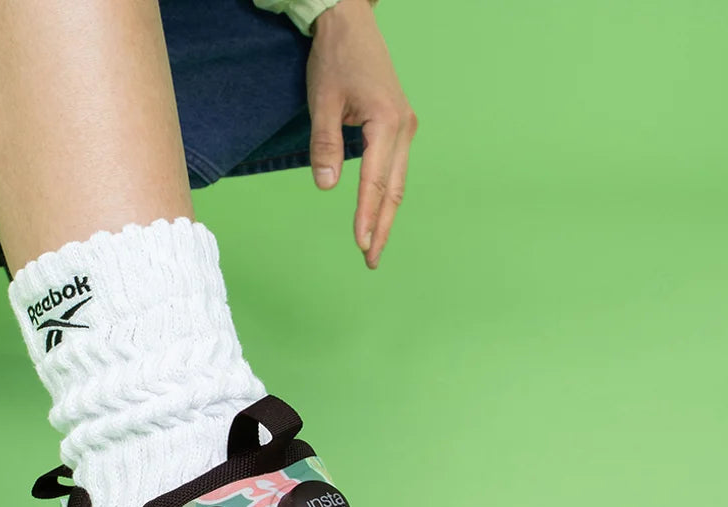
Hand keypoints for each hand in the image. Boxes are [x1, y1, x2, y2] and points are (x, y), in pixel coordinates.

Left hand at [306, 0, 417, 268]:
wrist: (350, 23)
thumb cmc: (335, 59)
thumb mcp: (322, 101)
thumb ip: (325, 145)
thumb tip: (328, 186)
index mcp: (387, 122)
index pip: (375, 182)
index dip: (366, 216)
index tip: (360, 244)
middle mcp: (404, 127)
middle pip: (394, 190)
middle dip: (382, 228)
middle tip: (371, 261)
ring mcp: (406, 126)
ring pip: (398, 183)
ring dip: (386, 216)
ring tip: (373, 246)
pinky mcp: (400, 125)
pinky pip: (396, 169)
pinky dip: (387, 195)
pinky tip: (378, 214)